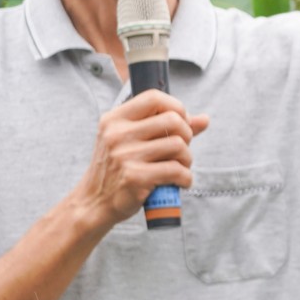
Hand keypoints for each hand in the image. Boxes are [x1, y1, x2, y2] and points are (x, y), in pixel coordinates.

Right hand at [71, 90, 209, 228]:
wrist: (94, 202)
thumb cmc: (118, 169)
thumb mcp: (131, 141)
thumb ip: (166, 127)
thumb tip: (204, 119)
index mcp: (114, 119)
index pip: (154, 97)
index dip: (176, 107)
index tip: (181, 122)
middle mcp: (117, 134)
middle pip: (172, 120)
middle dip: (186, 136)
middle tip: (181, 150)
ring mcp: (125, 155)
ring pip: (178, 145)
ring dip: (187, 159)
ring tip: (179, 167)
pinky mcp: (135, 177)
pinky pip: (177, 170)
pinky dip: (186, 178)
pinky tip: (179, 182)